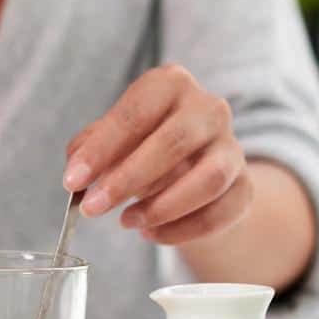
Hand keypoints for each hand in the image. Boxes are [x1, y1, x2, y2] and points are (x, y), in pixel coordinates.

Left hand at [63, 65, 251, 244]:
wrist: (194, 170)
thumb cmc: (145, 147)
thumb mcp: (113, 139)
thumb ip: (90, 150)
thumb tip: (77, 176)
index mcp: (171, 84)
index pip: (135, 113)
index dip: (101, 150)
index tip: (73, 182)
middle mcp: (209, 108)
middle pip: (173, 142)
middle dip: (128, 180)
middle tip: (95, 208)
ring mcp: (232, 147)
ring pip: (208, 179)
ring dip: (162, 207)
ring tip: (128, 222)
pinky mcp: (244, 187)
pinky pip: (218, 212)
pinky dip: (180, 230)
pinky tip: (151, 233)